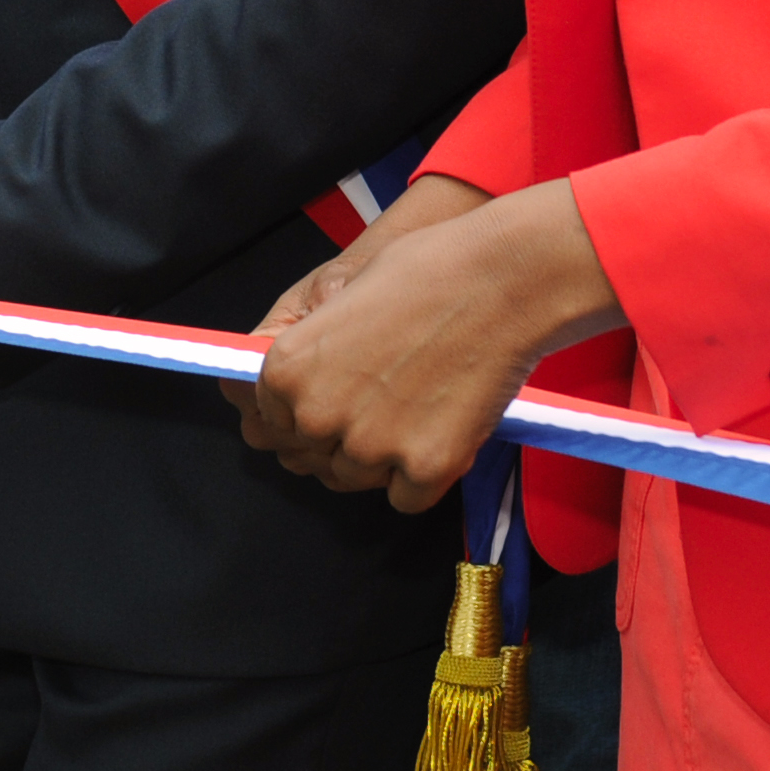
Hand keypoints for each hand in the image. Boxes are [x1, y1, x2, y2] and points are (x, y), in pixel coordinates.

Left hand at [236, 182, 618, 513]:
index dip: (302, 413)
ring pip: (357, 479)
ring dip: (380, 458)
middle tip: (380, 408)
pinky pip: (406, 498)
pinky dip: (421, 477)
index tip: (332, 402)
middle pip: (311, 458)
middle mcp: (316, 415)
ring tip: (416, 411)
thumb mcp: (337, 299)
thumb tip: (299, 392)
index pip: (269, 423)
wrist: (499, 280)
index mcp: (283, 370)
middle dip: (338, 439)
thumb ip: (308, 355)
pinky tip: (441, 432)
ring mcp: (370, 447)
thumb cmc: (423, 272)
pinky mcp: (424, 469)